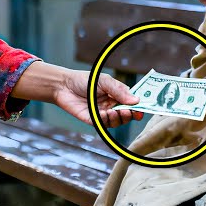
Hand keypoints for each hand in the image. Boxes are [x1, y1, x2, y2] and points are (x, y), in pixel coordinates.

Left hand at [12, 62, 143, 127]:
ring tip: (114, 111)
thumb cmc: (84, 80)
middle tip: (129, 112)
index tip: (142, 110)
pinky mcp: (93, 120)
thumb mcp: (104, 81)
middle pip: (127, 114)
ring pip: (117, 122)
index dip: (138, 107)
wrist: (63, 86)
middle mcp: (112, 105)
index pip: (132, 103)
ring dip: (118, 118)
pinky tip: (104, 113)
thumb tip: (136, 100)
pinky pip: (104, 124)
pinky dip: (106, 120)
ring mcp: (103, 114)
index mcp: (117, 95)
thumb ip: (119, 90)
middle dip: (130, 115)